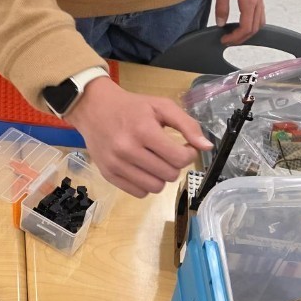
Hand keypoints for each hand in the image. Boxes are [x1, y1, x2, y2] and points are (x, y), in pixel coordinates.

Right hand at [66, 77, 211, 196]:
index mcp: (143, 130)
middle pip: (170, 175)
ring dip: (161, 177)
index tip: (185, 148)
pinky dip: (146, 184)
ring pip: (156, 188)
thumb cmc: (132, 107)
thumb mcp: (162, 106)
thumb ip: (188, 125)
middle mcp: (127, 149)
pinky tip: (142, 168)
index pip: (179, 158)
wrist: (93, 107)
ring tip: (155, 161)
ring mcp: (116, 164)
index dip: (189, 155)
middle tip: (167, 152)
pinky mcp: (108, 175)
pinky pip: (140, 193)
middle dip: (174, 165)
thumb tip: (206, 146)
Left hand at [213, 0, 264, 44]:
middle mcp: (258, 1)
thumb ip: (222, 7)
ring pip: (259, 23)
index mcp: (249, 1)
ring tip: (235, 33)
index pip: (245, 27)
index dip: (235, 37)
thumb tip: (221, 23)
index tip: (224, 39)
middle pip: (254, 28)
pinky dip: (252, 23)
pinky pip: (259, 15)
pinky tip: (241, 23)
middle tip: (228, 40)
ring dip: (248, 32)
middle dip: (241, 37)